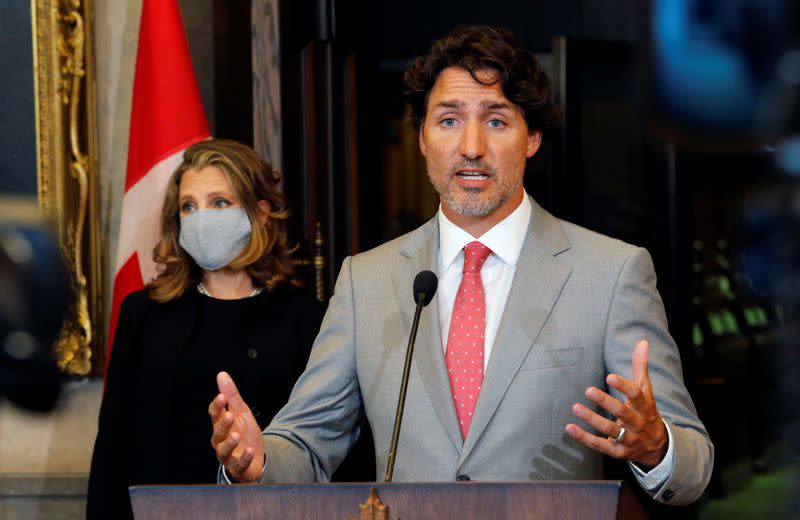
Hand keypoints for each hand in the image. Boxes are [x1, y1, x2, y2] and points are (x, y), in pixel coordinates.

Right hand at [209, 371, 264, 481]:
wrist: (255, 457)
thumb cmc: (244, 433)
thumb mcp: (241, 411)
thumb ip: (231, 395)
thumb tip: (221, 374)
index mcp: (221, 425)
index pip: (214, 414)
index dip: (217, 406)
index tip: (222, 396)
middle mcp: (221, 441)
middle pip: (218, 432)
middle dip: (223, 424)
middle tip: (230, 416)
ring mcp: (228, 455)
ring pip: (224, 450)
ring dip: (229, 443)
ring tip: (236, 435)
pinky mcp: (238, 467)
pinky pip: (239, 464)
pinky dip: (243, 458)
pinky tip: (249, 450)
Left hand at [565, 340, 667, 468]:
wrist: (658, 447)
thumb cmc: (646, 411)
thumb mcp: (646, 390)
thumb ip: (640, 367)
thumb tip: (643, 342)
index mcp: (644, 406)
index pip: (636, 395)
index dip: (624, 386)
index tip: (609, 377)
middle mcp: (637, 423)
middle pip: (622, 413)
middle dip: (606, 402)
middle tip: (588, 390)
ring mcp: (628, 439)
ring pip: (610, 430)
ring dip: (592, 419)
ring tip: (575, 407)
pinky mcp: (617, 452)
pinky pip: (600, 445)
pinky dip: (584, 438)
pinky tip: (569, 428)